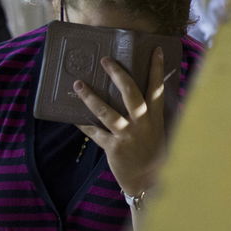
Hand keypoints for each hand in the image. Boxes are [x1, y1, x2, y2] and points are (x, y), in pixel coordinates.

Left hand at [74, 47, 167, 196]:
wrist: (148, 181)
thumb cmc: (152, 152)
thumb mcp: (157, 130)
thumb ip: (150, 112)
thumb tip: (138, 91)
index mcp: (155, 117)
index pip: (157, 88)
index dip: (156, 68)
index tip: (154, 50)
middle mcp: (142, 124)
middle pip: (130, 93)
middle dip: (117, 74)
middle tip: (105, 60)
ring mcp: (127, 136)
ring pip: (106, 111)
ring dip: (90, 96)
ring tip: (78, 84)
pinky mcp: (113, 148)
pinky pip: (94, 132)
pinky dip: (83, 124)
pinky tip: (72, 115)